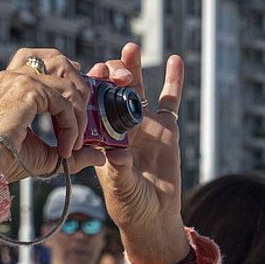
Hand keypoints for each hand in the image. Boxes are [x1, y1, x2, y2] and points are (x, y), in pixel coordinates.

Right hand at [0, 48, 104, 182]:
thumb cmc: (7, 160)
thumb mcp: (46, 154)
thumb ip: (73, 152)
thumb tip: (99, 156)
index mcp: (10, 82)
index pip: (43, 60)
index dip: (67, 70)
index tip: (81, 92)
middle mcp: (13, 75)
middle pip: (58, 59)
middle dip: (79, 86)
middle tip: (83, 120)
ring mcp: (19, 78)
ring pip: (67, 83)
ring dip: (78, 114)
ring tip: (75, 142)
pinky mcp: (27, 89)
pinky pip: (63, 102)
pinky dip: (71, 125)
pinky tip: (66, 147)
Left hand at [84, 43, 188, 263]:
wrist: (153, 215)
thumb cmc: (129, 204)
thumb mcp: (121, 189)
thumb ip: (120, 171)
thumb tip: (119, 153)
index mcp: (100, 135)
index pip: (91, 103)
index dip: (90, 87)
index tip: (92, 76)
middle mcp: (118, 124)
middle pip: (111, 89)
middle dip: (110, 75)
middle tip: (115, 71)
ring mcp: (143, 123)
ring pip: (136, 88)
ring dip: (132, 67)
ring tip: (130, 48)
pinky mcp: (166, 127)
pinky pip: (170, 99)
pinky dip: (173, 80)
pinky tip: (174, 60)